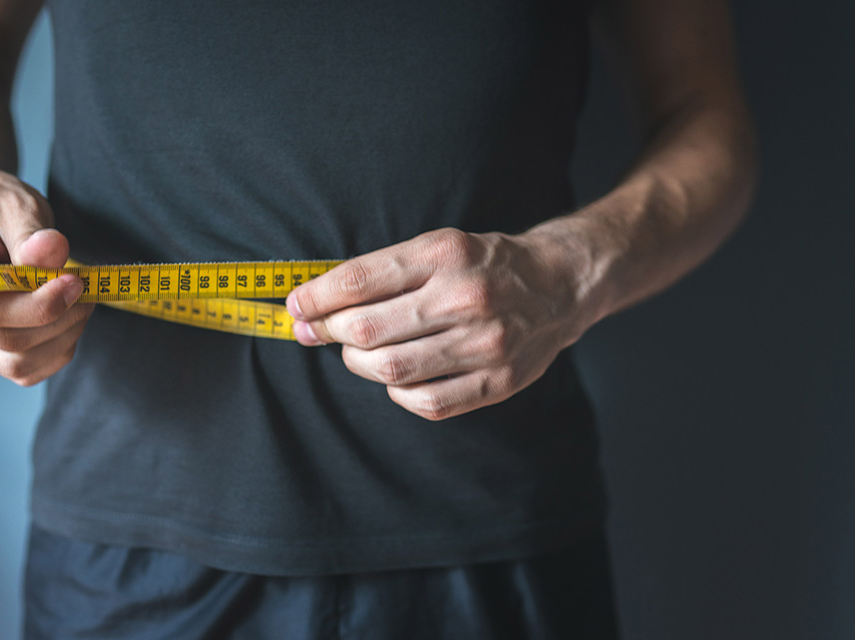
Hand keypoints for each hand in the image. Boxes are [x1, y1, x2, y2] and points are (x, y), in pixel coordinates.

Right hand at [0, 168, 93, 385]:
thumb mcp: (16, 204)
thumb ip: (32, 232)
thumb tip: (52, 252)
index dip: (34, 304)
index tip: (74, 283)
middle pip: (2, 338)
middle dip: (57, 318)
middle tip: (85, 289)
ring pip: (15, 362)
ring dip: (61, 337)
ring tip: (79, 301)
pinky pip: (22, 370)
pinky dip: (56, 351)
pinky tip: (66, 320)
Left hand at [285, 227, 598, 419]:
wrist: (558, 286)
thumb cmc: (483, 265)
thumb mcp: (437, 248)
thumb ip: (379, 274)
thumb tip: (309, 307)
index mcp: (445, 254)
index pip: (359, 280)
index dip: (315, 297)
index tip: (296, 306)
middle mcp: (466, 297)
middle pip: (365, 329)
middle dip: (329, 332)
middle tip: (319, 330)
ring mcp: (485, 344)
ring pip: (388, 369)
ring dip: (357, 363)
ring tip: (357, 352)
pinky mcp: (497, 382)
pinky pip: (423, 401)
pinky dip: (396, 391)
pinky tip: (398, 374)